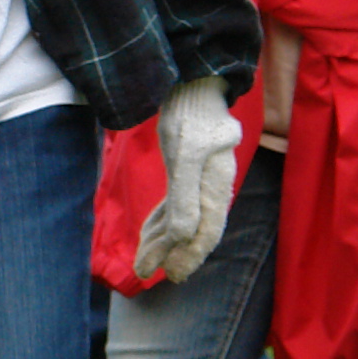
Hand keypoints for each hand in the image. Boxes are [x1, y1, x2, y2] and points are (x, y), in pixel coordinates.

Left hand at [134, 77, 242, 283]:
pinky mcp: (185, 169)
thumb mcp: (186, 153)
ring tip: (142, 262)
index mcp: (215, 187)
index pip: (205, 232)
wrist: (192, 83)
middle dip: (172, 254)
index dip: (189, 256)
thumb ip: (186, 196)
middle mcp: (210, 187)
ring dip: (161, 241)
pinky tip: (148, 234)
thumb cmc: (191, 115)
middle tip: (150, 273)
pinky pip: (174, 203)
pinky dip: (160, 221)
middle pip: (193, 231)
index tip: (172, 275)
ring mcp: (198, 179)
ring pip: (180, 219)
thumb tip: (184, 236)